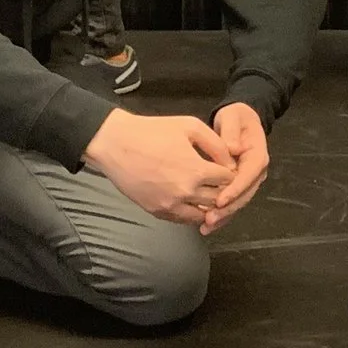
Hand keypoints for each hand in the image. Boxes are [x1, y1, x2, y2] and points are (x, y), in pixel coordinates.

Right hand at [82, 109, 236, 225]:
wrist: (116, 144)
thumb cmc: (153, 131)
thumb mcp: (190, 126)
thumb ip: (217, 144)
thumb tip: (232, 161)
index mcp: (197, 170)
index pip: (229, 180)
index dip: (231, 172)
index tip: (226, 167)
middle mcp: (186, 192)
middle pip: (219, 200)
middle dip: (223, 191)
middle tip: (220, 182)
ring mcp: (171, 205)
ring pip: (203, 215)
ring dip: (209, 206)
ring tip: (207, 193)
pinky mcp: (157, 212)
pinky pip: (183, 220)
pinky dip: (192, 213)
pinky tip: (191, 201)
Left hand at [198, 104, 269, 233]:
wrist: (239, 121)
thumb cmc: (236, 118)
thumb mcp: (233, 118)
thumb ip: (231, 132)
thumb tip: (233, 148)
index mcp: (258, 156)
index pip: (248, 175)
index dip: (235, 189)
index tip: (220, 200)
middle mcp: (256, 172)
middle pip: (245, 194)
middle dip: (228, 209)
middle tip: (210, 219)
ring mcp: (248, 181)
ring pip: (238, 202)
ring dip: (223, 216)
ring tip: (206, 226)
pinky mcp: (238, 186)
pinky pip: (231, 202)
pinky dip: (220, 214)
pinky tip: (205, 225)